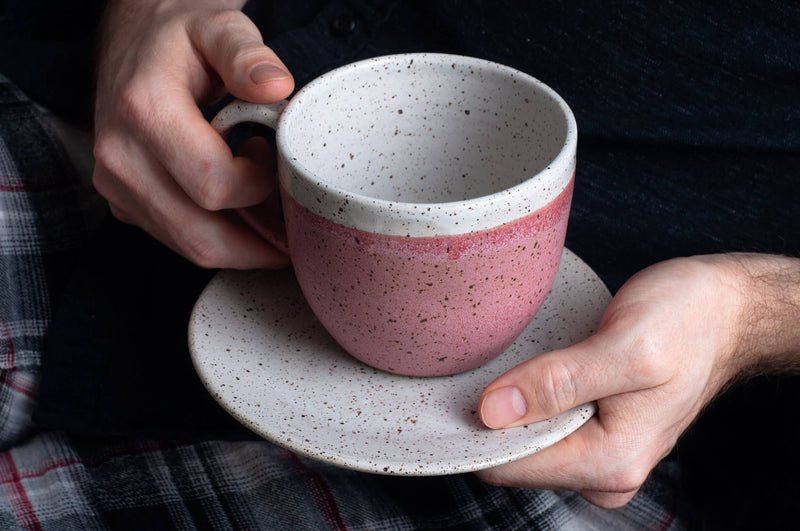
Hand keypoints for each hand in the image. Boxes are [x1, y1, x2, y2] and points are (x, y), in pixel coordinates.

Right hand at [93, 0, 293, 267]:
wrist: (133, 40)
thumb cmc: (182, 36)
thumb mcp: (219, 26)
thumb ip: (247, 55)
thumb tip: (276, 88)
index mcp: (144, 110)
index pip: (214, 185)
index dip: (259, 186)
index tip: (269, 158)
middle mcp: (120, 155)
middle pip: (201, 236)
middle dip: (257, 242)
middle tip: (290, 223)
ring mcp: (114, 184)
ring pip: (190, 247)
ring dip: (239, 242)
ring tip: (263, 206)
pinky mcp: (121, 201)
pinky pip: (176, 241)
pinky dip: (216, 236)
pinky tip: (236, 208)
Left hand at [476, 253, 799, 507]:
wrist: (724, 310)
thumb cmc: (686, 320)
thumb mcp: (628, 345)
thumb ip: (560, 382)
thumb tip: (493, 412)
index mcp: (610, 460)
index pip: (509, 466)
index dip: (472, 431)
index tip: (450, 392)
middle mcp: (604, 470)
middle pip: (512, 458)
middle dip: (486, 420)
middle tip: (473, 367)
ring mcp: (599, 453)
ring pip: (524, 441)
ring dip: (504, 408)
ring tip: (499, 363)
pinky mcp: (595, 431)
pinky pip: (541, 426)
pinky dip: (523, 400)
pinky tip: (520, 371)